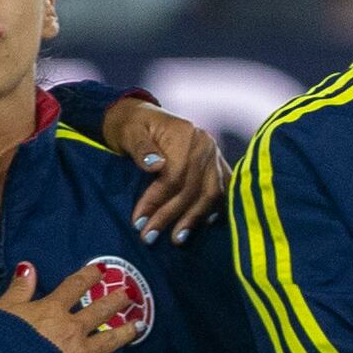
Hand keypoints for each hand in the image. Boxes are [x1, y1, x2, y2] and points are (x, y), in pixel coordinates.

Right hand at [0, 257, 144, 352]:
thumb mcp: (3, 310)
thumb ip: (19, 289)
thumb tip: (28, 267)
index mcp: (52, 310)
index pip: (74, 287)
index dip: (89, 276)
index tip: (102, 269)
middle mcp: (72, 328)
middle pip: (100, 311)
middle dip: (116, 301)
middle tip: (129, 295)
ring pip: (110, 339)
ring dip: (126, 331)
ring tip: (140, 325)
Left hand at [101, 97, 224, 238]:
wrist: (140, 114)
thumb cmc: (131, 124)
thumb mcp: (129, 131)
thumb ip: (142, 148)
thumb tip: (156, 166)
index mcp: (186, 135)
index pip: (176, 176)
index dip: (157, 201)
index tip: (139, 221)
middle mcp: (206, 146)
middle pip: (193, 189)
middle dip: (171, 216)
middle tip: (150, 236)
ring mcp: (214, 155)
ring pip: (211, 193)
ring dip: (194, 218)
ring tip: (177, 239)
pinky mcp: (216, 164)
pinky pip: (222, 190)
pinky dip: (214, 208)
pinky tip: (205, 223)